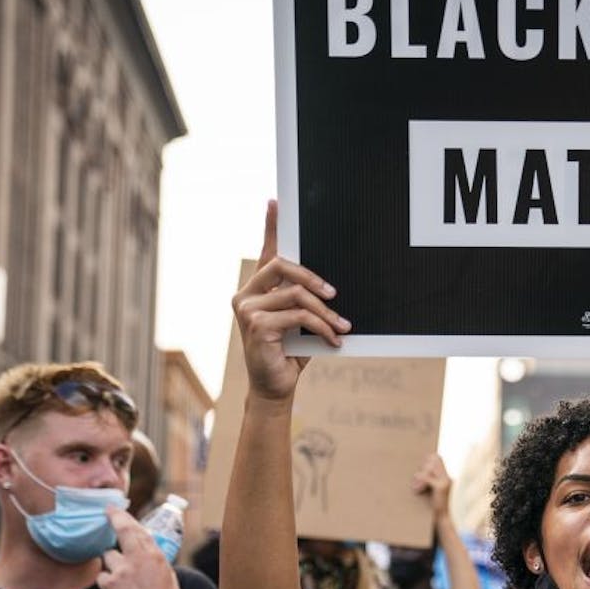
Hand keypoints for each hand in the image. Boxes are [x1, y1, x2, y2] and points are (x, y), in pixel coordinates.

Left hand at [96, 507, 183, 588]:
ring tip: (123, 578)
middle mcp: (137, 558)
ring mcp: (122, 570)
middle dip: (113, 520)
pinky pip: (102, 577)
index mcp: (154, 554)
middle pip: (121, 532)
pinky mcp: (109, 584)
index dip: (122, 516)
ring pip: (109, 557)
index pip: (136, 529)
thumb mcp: (166, 573)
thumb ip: (151, 559)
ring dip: (113, 564)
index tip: (113, 509)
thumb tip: (141, 549)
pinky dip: (108, 582)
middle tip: (107, 515)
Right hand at [231, 201, 351, 401]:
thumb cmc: (290, 352)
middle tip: (335, 293)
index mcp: (257, 289)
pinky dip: (321, 327)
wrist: (276, 386)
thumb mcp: (300, 321)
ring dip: (326, 312)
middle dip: (313, 278)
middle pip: (282, 265)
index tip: (275, 202)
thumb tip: (329, 283)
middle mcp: (246, 294)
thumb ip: (303, 299)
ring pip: (296, 294)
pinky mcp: (256, 325)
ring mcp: (247, 309)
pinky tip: (333, 340)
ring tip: (343, 327)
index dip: (271, 226)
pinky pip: (298, 315)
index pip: (266, 252)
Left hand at [413, 453, 451, 517]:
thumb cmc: (435, 508)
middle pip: (433, 459)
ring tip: (415, 487)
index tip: (418, 472)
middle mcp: (447, 476)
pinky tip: (416, 490)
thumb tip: (415, 474)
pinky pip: (427, 478)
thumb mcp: (432, 492)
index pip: (437, 458)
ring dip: (419, 476)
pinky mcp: (442, 487)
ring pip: (429, 467)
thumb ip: (427, 482)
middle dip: (422, 467)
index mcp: (446, 477)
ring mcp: (445, 481)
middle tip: (415, 480)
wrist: (444, 520)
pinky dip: (419, 483)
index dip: (426, 461)